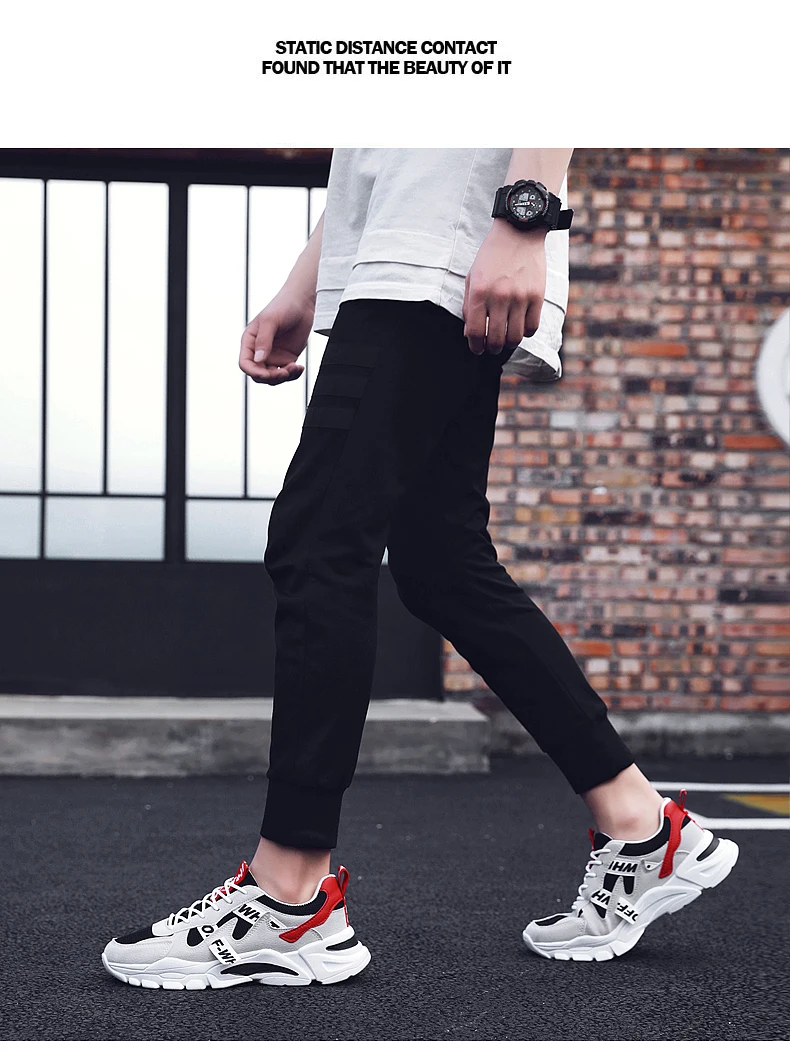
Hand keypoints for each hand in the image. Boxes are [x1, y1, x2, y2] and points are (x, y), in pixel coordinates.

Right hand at [239, 290, 313, 384]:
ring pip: (273, 378)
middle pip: (259, 374)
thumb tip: (259, 360)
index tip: (266, 374)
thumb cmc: (283, 306)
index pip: (245, 364)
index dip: (253, 372)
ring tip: (295, 367)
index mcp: (250, 342)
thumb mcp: (270, 321)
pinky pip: (287, 374)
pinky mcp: (287, 358)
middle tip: (284, 372)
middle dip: (271, 377)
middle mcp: (260, 351)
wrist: (302, 303)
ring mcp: (273, 356)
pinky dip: (293, 375)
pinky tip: (299, 368)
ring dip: (283, 377)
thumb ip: (263, 340)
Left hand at [462, 220, 546, 354]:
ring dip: (509, 343)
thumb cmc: (492, 256)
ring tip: (506, 339)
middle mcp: (499, 297)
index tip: (477, 349)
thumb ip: (468, 305)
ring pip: (515, 337)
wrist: (519, 232)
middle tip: (491, 347)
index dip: (475, 346)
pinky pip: (532, 327)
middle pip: (495, 339)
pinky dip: (526, 333)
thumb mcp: (473, 277)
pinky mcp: (537, 296)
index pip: (475, 332)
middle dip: (491, 349)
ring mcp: (520, 297)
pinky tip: (520, 327)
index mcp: (479, 292)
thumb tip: (469, 333)